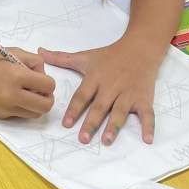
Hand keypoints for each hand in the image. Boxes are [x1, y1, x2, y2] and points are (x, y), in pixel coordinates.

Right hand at [0, 47, 55, 118]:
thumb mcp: (13, 51)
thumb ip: (34, 61)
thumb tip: (43, 75)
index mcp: (16, 76)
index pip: (48, 86)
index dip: (47, 81)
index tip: (38, 77)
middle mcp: (12, 95)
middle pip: (46, 106)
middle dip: (47, 97)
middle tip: (38, 89)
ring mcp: (6, 108)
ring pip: (36, 114)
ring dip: (35, 104)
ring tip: (25, 93)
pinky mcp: (1, 115)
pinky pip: (21, 114)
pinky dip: (21, 107)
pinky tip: (11, 96)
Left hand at [44, 40, 160, 144]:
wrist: (140, 48)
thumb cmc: (110, 55)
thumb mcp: (85, 56)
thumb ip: (61, 58)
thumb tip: (39, 52)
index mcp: (96, 78)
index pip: (82, 95)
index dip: (74, 110)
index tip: (66, 123)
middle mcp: (111, 87)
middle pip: (100, 107)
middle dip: (91, 123)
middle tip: (83, 139)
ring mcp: (128, 93)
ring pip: (120, 111)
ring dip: (114, 126)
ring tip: (106, 140)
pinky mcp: (144, 98)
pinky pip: (147, 114)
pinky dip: (149, 126)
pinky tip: (147, 139)